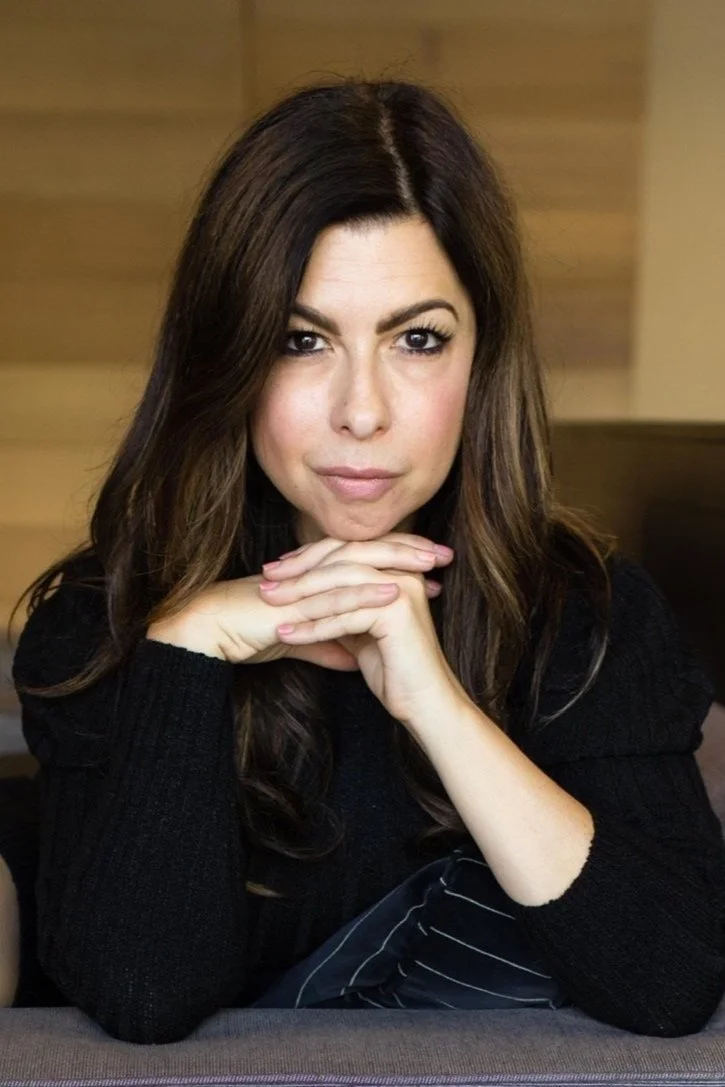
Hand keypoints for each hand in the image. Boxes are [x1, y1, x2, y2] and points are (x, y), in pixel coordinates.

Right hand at [151, 533, 450, 674]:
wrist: (208, 636)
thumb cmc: (247, 633)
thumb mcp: (300, 642)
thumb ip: (328, 645)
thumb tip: (355, 657)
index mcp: (318, 576)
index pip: (365, 560)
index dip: (400, 559)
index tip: (434, 566)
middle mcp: (315, 572)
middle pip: (369, 552)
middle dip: (410, 551)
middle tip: (446, 553)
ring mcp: (305, 581)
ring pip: (358, 566)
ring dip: (397, 564)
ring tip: (432, 566)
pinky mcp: (295, 598)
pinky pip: (336, 592)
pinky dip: (367, 591)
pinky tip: (395, 591)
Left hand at [256, 533, 466, 727]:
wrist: (425, 702)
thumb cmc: (395, 669)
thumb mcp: (362, 628)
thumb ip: (344, 605)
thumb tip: (309, 593)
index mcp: (399, 567)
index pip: (348, 549)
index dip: (310, 556)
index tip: (277, 569)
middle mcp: (404, 571)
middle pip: (341, 559)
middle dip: (300, 569)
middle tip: (266, 580)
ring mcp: (403, 589)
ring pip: (340, 585)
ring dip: (299, 595)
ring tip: (269, 603)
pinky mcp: (396, 612)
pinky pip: (343, 616)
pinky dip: (312, 626)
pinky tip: (285, 634)